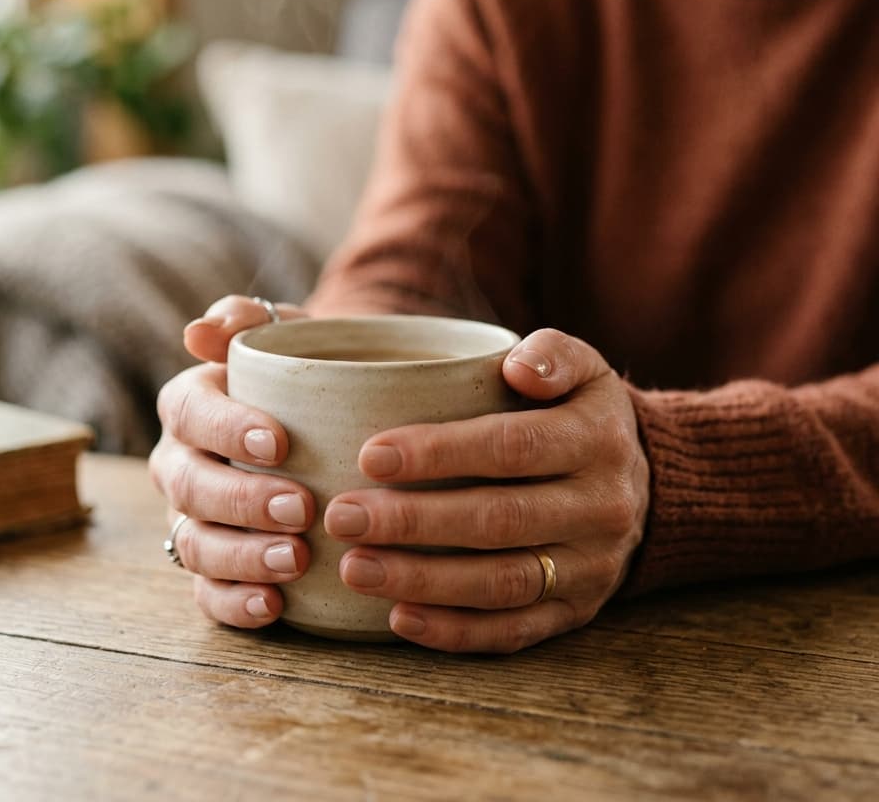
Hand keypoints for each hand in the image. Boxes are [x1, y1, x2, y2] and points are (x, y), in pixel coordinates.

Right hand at [148, 295, 308, 627]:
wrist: (335, 414)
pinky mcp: (213, 566)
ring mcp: (192, 519)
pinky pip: (209, 592)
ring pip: (196, 544)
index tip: (280, 441)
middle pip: (188, 486)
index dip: (226, 429)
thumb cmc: (308, 371)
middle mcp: (180, 463)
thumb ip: (248, 320)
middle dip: (241, 500)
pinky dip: (236, 603)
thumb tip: (201, 330)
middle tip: (301, 507)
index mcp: (190, 404)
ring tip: (297, 560)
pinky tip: (275, 606)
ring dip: (243, 556)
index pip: (189, 412)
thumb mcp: (290, 334)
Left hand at [325, 328, 649, 652]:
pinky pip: (514, 631)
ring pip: (502, 583)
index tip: (370, 456)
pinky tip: (398, 617)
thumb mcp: (581, 367)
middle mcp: (601, 508)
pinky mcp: (575, 610)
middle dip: (415, 522)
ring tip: (355, 569)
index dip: (440, 453)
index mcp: (595, 440)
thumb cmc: (579, 413)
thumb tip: (517, 368)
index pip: (512, 447)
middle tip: (342, 517)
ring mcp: (591, 567)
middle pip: (499, 520)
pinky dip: (455, 631)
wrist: (641, 482)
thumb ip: (551, 354)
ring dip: (423, 580)